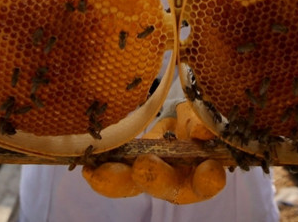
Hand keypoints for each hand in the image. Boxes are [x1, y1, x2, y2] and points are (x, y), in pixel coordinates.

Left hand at [82, 102, 226, 203]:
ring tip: (98, 174)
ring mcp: (153, 174)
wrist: (178, 110)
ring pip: (136, 183)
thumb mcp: (201, 112)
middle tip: (142, 168)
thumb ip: (202, 122)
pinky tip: (88, 168)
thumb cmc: (197, 113)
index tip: (208, 170)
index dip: (209, 177)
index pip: (209, 179)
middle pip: (168, 186)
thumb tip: (200, 132)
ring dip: (117, 179)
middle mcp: (179, 178)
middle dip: (154, 178)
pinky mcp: (131, 166)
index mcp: (205, 167)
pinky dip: (102, 172)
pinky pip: (116, 174)